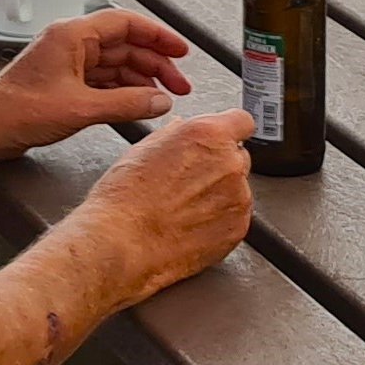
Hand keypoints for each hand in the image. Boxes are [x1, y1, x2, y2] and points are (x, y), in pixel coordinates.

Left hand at [0, 9, 194, 151]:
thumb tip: (161, 101)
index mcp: (73, 35)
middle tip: (180, 84)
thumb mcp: (81, 108)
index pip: (126, 24)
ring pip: (116, 64)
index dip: (158, 36)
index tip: (181, 51)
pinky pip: (103, 80)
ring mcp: (67, 63)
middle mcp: (71, 43)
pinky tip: (138, 104)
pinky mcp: (63, 83)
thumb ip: (127, 104)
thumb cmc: (19, 111)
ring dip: (141, 80)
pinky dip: (123, 91)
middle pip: (125, 45)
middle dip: (155, 63)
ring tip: (164, 98)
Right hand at [84, 110, 257, 283]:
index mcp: (209, 136)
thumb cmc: (125, 199)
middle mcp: (230, 163)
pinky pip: (235, 217)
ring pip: (237, 189)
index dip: (230, 131)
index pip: (242, 121)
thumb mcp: (144, 149)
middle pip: (238, 156)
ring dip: (219, 194)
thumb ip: (175, 134)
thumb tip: (182, 130)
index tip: (222, 140)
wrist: (122, 243)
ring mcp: (238, 197)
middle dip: (220, 165)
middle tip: (189, 182)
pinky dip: (219, 221)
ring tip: (183, 208)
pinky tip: (189, 225)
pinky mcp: (237, 228)